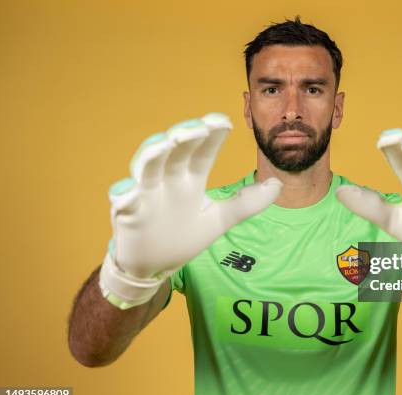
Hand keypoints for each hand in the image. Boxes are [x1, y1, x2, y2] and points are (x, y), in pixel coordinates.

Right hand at [99, 113, 281, 308]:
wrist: (153, 265)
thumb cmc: (183, 235)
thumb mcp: (219, 219)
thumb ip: (246, 203)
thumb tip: (278, 184)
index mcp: (190, 179)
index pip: (203, 153)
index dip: (212, 137)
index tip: (225, 122)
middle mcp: (168, 181)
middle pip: (175, 153)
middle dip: (184, 137)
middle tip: (197, 127)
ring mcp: (146, 195)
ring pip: (147, 169)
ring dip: (153, 154)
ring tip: (164, 143)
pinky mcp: (127, 215)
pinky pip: (123, 203)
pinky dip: (124, 196)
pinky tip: (127, 193)